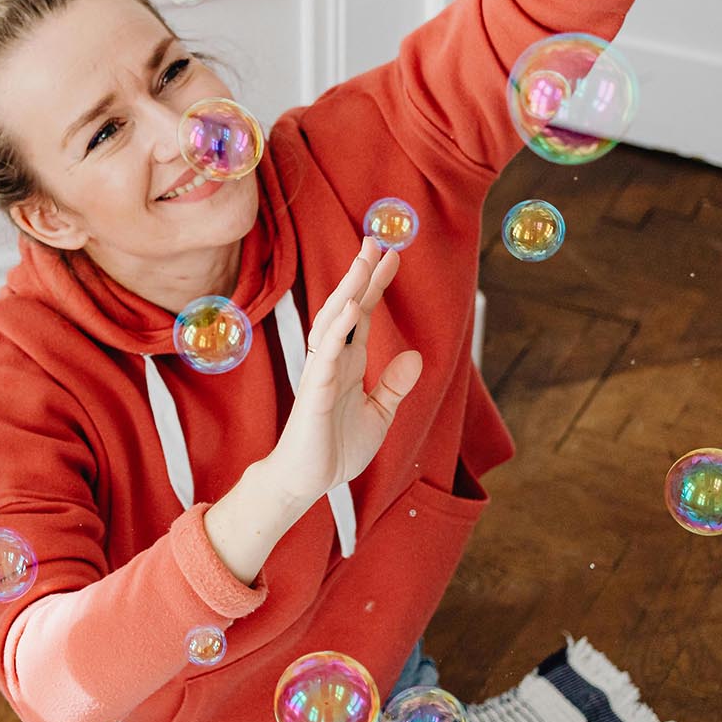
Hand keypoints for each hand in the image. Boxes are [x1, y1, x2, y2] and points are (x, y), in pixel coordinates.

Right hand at [261, 239, 423, 504]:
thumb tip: (415, 356)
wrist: (307, 482)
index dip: (376, 286)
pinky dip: (338, 329)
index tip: (392, 257)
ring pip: (333, 321)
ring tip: (363, 261)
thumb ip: (394, 386)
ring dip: (348, 290)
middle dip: (360, 274)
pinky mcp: (314, 391)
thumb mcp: (379, 415)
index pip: (362, 315)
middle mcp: (333, 360)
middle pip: (346, 307)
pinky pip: (325, 354)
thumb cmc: (336, 449)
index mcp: (348, 364)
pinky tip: (349, 307)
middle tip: (375, 240)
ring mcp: (322, 372)